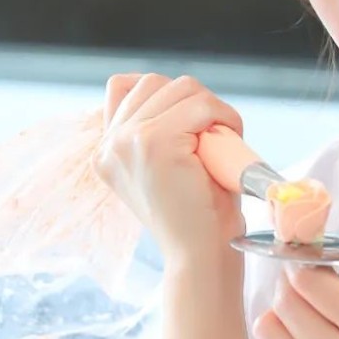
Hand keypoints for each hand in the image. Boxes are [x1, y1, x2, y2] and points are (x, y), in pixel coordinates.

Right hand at [95, 73, 246, 266]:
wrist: (201, 256)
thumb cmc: (198, 216)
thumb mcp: (167, 169)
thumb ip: (157, 132)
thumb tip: (178, 93)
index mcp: (106, 151)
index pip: (124, 87)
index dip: (165, 96)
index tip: (191, 122)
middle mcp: (109, 144)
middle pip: (155, 81)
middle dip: (193, 101)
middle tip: (214, 138)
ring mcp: (128, 141)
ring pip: (181, 88)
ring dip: (213, 109)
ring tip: (222, 143)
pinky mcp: (154, 142)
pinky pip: (201, 105)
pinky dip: (225, 117)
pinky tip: (231, 142)